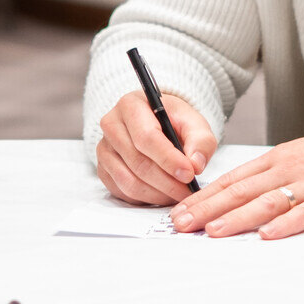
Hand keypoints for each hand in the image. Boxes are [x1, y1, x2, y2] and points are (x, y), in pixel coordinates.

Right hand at [96, 91, 215, 206]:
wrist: (156, 124)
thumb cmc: (173, 122)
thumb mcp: (193, 123)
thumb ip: (200, 141)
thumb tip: (195, 165)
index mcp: (131, 105)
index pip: (146, 137)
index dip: (168, 159)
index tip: (189, 174)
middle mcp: (111, 125)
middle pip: (138, 162)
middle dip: (167, 182)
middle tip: (188, 191)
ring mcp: (104, 149)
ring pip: (129, 181)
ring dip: (158, 194)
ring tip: (178, 194)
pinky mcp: (103, 169)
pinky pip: (123, 192)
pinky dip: (146, 198)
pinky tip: (163, 193)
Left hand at [169, 122, 303, 239]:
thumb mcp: (292, 158)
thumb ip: (264, 176)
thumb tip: (229, 198)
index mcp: (274, 159)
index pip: (231, 179)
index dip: (203, 196)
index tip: (179, 211)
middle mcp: (286, 170)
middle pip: (241, 190)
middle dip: (208, 208)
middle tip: (182, 224)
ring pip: (266, 202)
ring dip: (237, 218)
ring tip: (213, 231)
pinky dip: (285, 225)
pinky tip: (267, 236)